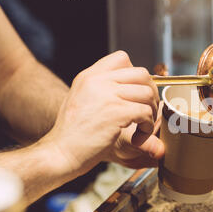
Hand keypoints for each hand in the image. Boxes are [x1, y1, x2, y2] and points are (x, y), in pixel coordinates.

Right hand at [41, 51, 162, 177]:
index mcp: (89, 76)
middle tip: (147, 110)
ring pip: (147, 93)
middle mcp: (98, 81)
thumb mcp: (82, 99)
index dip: (136, 76)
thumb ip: (102, 89)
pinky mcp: (116, 113)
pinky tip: (139, 137)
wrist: (61, 153)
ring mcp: (107, 96)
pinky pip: (145, 113)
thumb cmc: (73, 133)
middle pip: (142, 74)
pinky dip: (147, 127)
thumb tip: (131, 87)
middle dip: (151, 93)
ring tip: (143, 126)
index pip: (122, 58)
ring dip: (151, 112)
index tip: (135, 94)